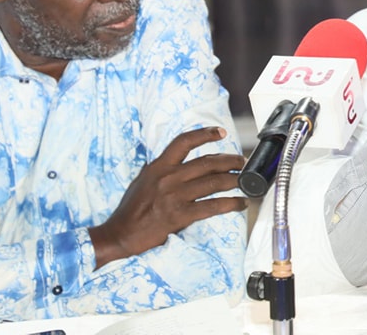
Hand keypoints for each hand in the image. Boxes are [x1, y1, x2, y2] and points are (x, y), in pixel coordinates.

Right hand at [89, 126, 246, 267]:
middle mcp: (168, 177)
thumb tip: (177, 160)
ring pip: (214, 183)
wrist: (120, 234)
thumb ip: (161, 169)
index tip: (220, 132)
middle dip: (229, 161)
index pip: (183, 142)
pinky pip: (213, 206)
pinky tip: (240, 203)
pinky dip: (231, 204)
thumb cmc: (131, 208)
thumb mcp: (143, 180)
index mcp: (159, 166)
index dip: (204, 134)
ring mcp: (175, 196)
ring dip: (235, 180)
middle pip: (207, 162)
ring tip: (246, 181)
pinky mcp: (181, 215)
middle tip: (241, 162)